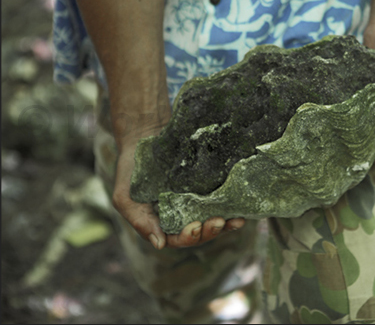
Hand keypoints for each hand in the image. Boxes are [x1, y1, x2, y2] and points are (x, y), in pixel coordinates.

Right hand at [112, 127, 244, 249]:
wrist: (144, 136)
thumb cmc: (131, 170)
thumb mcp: (126, 198)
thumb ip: (140, 222)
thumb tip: (160, 245)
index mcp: (162, 224)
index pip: (178, 239)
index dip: (189, 237)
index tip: (195, 226)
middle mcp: (180, 217)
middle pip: (199, 233)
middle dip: (210, 231)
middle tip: (218, 221)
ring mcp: (194, 203)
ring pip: (212, 221)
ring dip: (225, 225)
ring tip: (236, 221)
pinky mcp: (206, 188)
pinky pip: (220, 201)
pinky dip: (230, 207)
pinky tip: (241, 209)